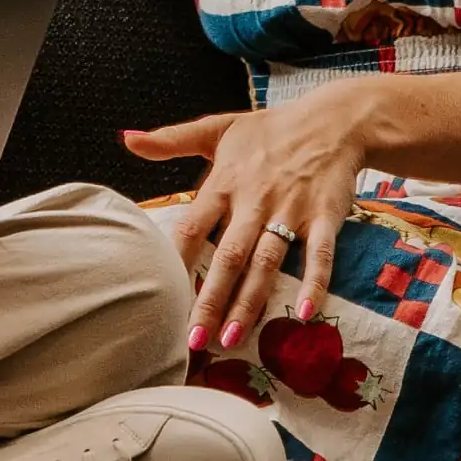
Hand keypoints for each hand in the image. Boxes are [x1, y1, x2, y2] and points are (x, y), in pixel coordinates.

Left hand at [127, 92, 373, 350]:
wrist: (333, 120)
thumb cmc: (270, 130)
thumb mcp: (218, 128)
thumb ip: (172, 139)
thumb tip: (127, 138)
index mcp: (224, 182)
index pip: (192, 226)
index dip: (175, 261)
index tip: (160, 296)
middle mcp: (254, 200)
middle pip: (227, 256)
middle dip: (210, 300)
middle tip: (194, 340)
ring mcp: (291, 209)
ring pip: (267, 261)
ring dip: (250, 301)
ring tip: (233, 337)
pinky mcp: (326, 216)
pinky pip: (320, 254)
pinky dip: (314, 283)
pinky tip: (304, 313)